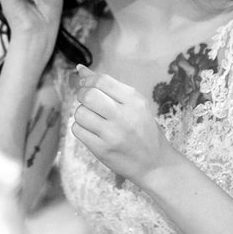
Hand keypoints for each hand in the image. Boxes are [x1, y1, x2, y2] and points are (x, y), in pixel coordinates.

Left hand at [70, 64, 172, 184]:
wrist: (155, 164)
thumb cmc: (144, 130)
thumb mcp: (135, 104)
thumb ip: (109, 87)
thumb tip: (80, 69)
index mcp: (134, 101)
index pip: (102, 81)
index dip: (88, 80)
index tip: (85, 85)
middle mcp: (123, 116)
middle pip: (88, 95)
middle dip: (82, 95)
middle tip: (87, 102)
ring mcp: (112, 134)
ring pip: (80, 113)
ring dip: (81, 113)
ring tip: (92, 119)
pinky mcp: (102, 150)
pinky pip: (78, 130)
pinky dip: (80, 128)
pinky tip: (91, 131)